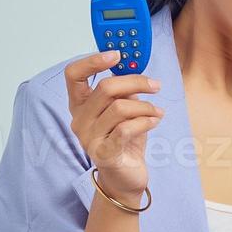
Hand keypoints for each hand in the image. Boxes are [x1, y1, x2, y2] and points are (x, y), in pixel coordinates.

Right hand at [64, 50, 163, 201]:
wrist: (125, 177)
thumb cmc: (124, 141)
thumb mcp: (124, 110)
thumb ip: (124, 91)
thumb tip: (135, 70)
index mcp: (80, 105)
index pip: (73, 75)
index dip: (93, 61)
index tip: (116, 54)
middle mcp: (80, 120)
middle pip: (105, 87)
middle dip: (136, 82)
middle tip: (155, 85)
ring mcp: (89, 138)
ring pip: (120, 107)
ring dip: (145, 106)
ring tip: (157, 111)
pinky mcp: (104, 153)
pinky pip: (127, 128)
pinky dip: (146, 121)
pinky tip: (154, 121)